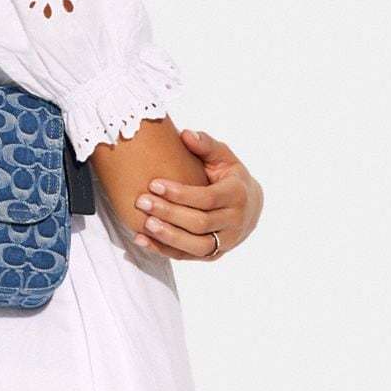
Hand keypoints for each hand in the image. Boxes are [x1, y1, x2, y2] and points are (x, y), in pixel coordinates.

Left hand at [131, 129, 262, 260]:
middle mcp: (235, 222)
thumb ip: (205, 144)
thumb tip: (186, 134)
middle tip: (142, 202)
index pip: (207, 198)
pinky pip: (188, 257)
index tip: (154, 184)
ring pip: (196, 246)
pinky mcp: (214, 255)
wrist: (248, 206)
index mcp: (237, 195)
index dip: (180, 193)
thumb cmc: (229, 176)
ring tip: (144, 224)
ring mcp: (226, 242)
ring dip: (167, 236)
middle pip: (200, 223)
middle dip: (169, 213)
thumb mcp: (223, 156)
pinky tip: (142, 239)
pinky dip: (164, 250)